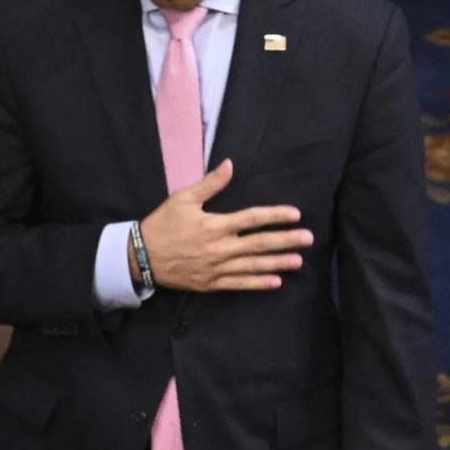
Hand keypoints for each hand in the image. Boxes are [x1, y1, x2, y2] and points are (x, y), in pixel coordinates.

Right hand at [139, 159, 312, 291]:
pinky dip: (257, 283)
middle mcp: (219, 247)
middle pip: (258, 243)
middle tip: (308, 239)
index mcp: (214, 224)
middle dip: (285, 241)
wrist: (141, 256)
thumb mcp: (183, 198)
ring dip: (277, 263)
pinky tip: (275, 282)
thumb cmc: (162, 224)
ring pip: (252, 265)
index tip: (295, 214)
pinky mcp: (210, 283)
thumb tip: (230, 164)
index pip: (251, 219)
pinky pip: (238, 284)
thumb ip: (210, 183)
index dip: (275, 216)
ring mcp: (216, 268)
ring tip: (298, 261)